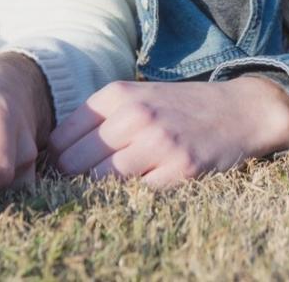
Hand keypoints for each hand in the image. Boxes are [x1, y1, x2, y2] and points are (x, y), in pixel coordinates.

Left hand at [47, 77, 288, 187]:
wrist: (236, 110)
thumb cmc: (177, 106)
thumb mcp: (136, 96)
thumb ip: (99, 117)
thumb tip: (52, 151)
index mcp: (118, 94)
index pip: (62, 136)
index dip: (57, 156)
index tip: (61, 166)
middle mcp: (135, 115)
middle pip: (74, 161)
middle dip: (72, 176)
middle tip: (81, 181)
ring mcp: (158, 143)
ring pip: (101, 180)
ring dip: (100, 188)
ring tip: (109, 184)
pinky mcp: (179, 169)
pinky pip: (136, 193)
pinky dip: (133, 193)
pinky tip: (141, 184)